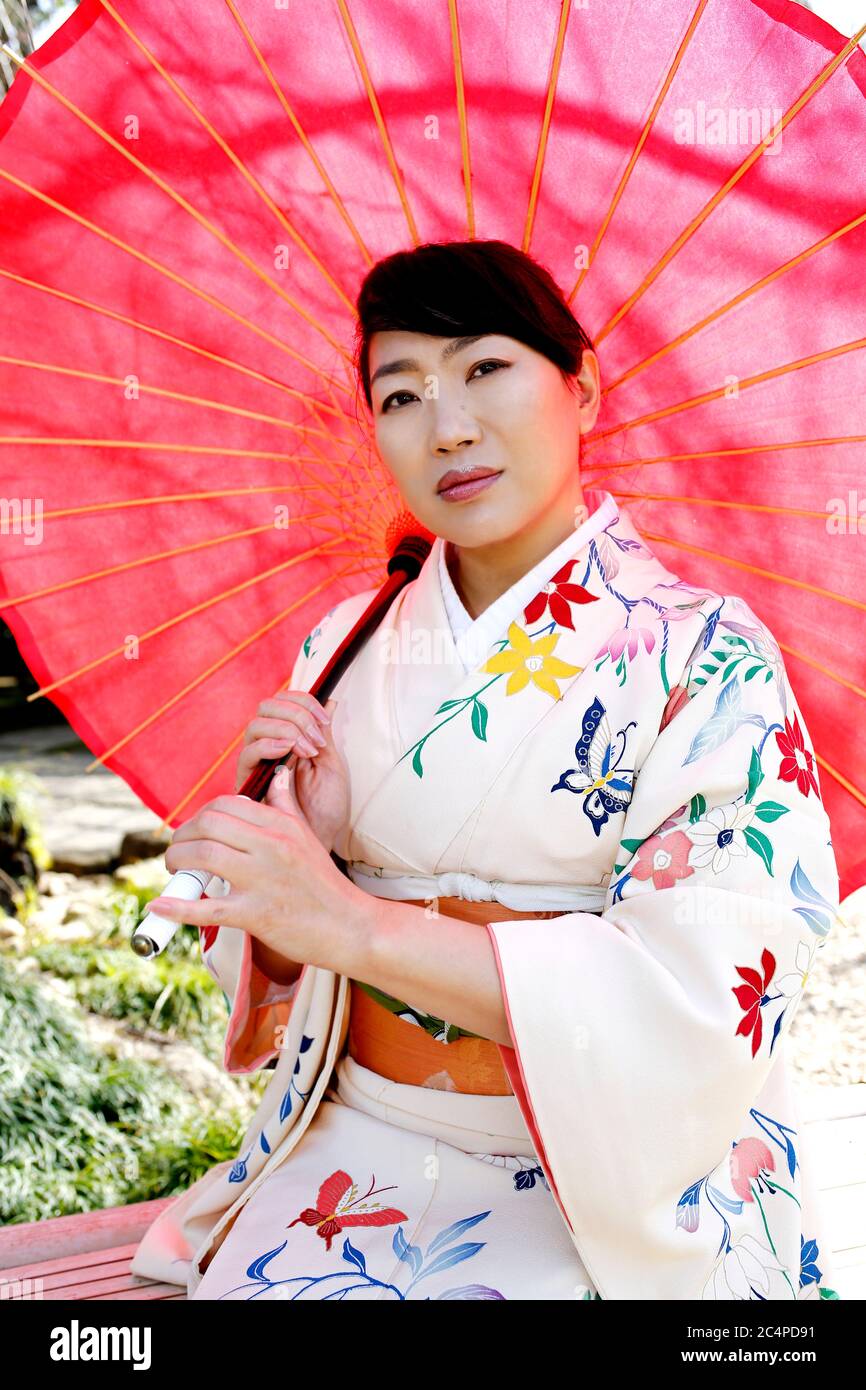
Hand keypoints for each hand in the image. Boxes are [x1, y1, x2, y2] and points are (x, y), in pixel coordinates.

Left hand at [144, 791, 367, 972]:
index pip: (227, 804)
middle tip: (178, 851)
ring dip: (178, 863)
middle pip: (209, 825)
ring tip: (174, 871)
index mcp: (281, 826)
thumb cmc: (325, 884)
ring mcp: (263, 880)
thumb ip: (286, 805)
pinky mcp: (257, 914)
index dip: (202, 815)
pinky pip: (209, 909)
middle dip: (183, 836)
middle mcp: (271, 847)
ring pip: (204, 857)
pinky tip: (160, 905)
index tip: (196, 831)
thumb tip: (276, 775)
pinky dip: (179, 907)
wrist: (350, 925)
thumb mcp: (307, 837)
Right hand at [236, 690, 349, 852]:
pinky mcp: (248, 782)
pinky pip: (248, 753)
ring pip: (256, 725)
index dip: (303, 701)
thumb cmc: (326, 808)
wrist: (320, 840)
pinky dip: (269, 745)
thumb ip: (325, 733)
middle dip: (295, 714)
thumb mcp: (331, 763)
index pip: (285, 702)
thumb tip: (330, 700)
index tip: (325, 717)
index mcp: (290, 738)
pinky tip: (288, 754)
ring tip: (307, 750)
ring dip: (286, 730)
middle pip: (267, 707)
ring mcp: (257, 763)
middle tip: (317, 738)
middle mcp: (269, 746)